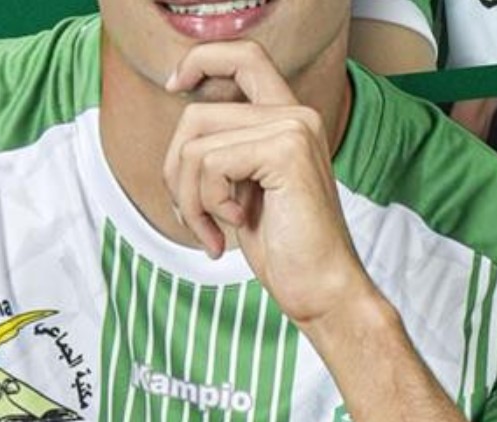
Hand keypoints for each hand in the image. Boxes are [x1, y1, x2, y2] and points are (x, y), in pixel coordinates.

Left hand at [164, 41, 372, 327]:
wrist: (321, 289)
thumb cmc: (286, 251)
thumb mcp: (245, 195)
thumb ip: (223, 157)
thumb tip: (179, 144)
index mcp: (289, 122)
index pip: (243, 57)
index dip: (201, 61)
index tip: (174, 86)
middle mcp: (296, 115)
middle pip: (197, 115)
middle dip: (177, 173)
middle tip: (193, 218)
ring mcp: (293, 128)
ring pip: (195, 145)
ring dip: (190, 199)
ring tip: (212, 232)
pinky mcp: (286, 151)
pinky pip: (210, 164)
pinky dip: (207, 204)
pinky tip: (233, 226)